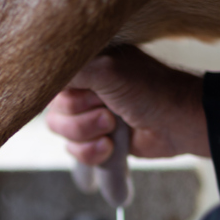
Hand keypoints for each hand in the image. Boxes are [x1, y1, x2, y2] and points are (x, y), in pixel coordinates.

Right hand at [46, 46, 208, 164]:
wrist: (178, 123)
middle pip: (54, 114)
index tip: (92, 94)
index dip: (68, 97)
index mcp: (85, 66)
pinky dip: (91, 154)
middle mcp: (84, 89)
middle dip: (81, 120)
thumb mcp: (107, 71)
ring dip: (87, 136)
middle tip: (109, 113)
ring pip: (63, 135)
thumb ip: (71, 70)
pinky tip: (110, 148)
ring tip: (113, 128)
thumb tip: (41, 69)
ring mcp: (90, 116)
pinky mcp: (98, 140)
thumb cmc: (149, 90)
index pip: (50, 84)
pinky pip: (75, 153)